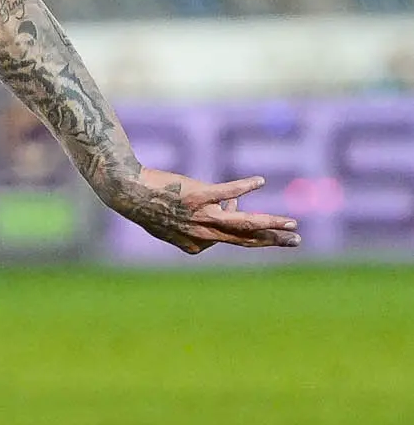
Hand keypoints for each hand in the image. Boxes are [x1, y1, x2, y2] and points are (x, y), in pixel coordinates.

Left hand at [98, 167, 301, 254]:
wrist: (127, 193)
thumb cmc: (150, 205)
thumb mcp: (175, 221)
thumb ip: (202, 219)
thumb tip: (230, 206)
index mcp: (196, 244)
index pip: (231, 237)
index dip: (239, 220)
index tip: (235, 208)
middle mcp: (201, 233)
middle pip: (245, 240)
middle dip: (273, 240)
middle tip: (296, 240)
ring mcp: (200, 215)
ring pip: (242, 224)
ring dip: (269, 224)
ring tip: (290, 223)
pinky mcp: (197, 196)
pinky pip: (226, 192)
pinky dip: (243, 187)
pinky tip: (259, 181)